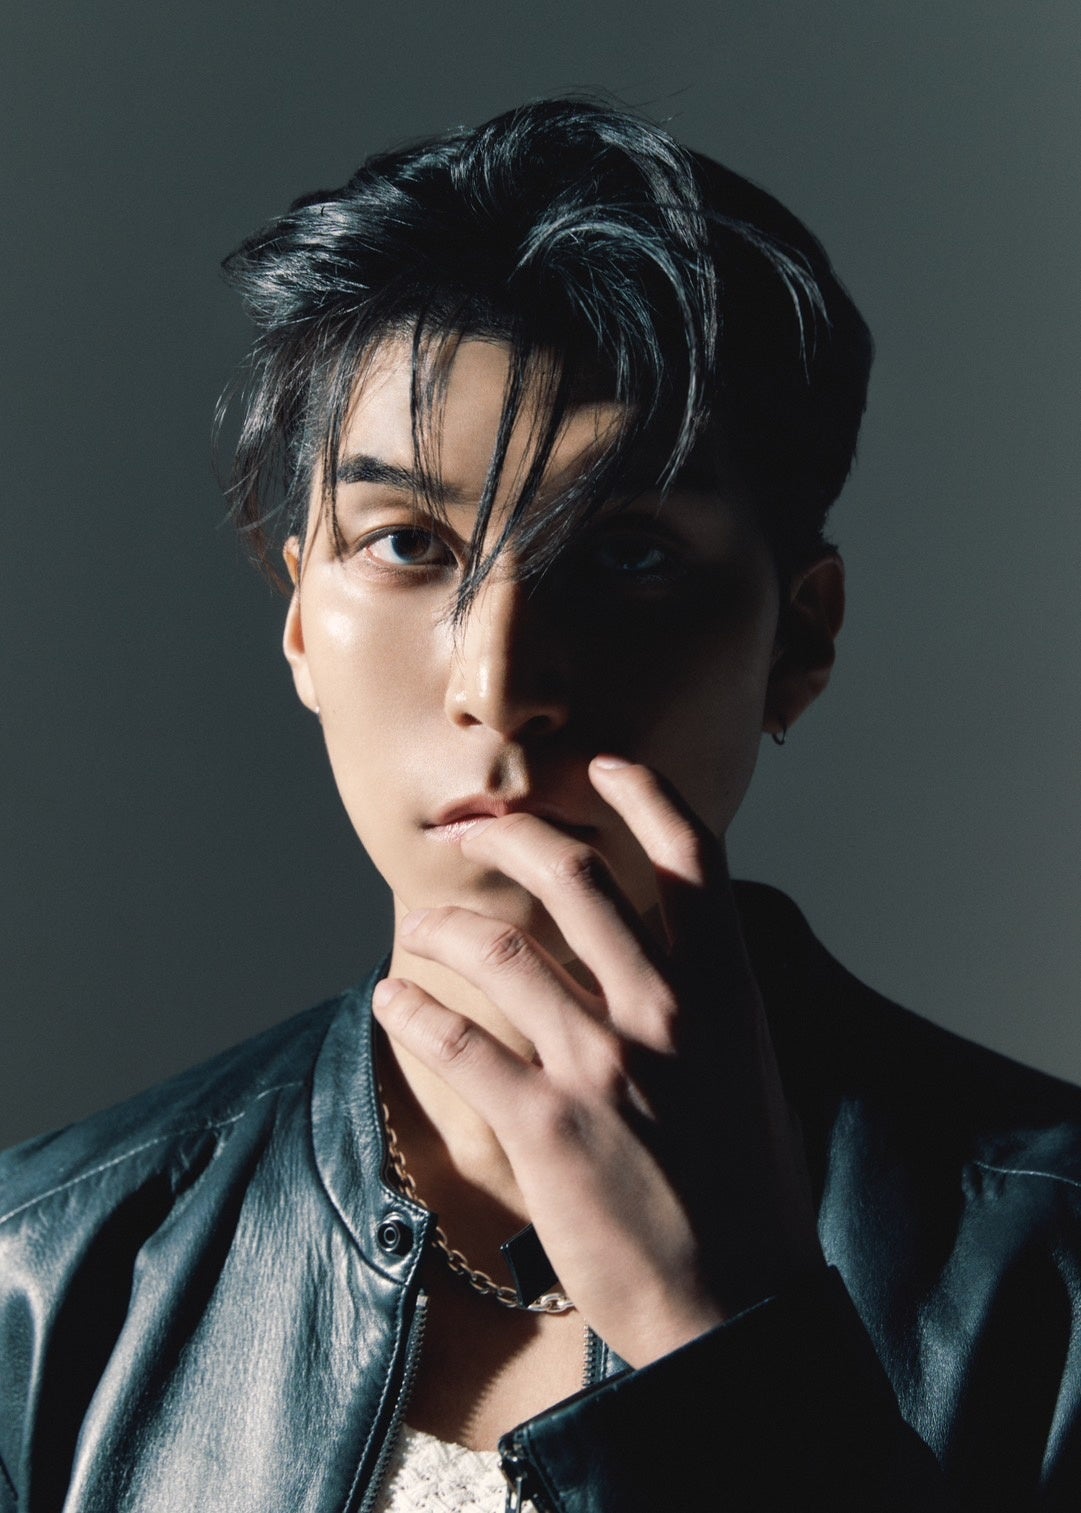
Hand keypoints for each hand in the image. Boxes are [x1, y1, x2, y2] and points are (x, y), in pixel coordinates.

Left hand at [371, 756, 822, 1368]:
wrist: (737, 1304)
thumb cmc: (749, 1194)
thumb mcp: (751, 1073)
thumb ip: (711, 1002)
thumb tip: (674, 953)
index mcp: (726, 988)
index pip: (691, 853)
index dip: (641, 791)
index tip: (598, 763)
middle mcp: (666, 1007)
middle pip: (574, 872)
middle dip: (507, 833)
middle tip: (465, 829)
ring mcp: (602, 1061)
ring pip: (498, 946)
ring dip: (440, 924)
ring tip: (414, 925)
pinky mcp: (544, 1123)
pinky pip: (456, 1042)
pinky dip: (410, 1011)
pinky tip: (389, 1001)